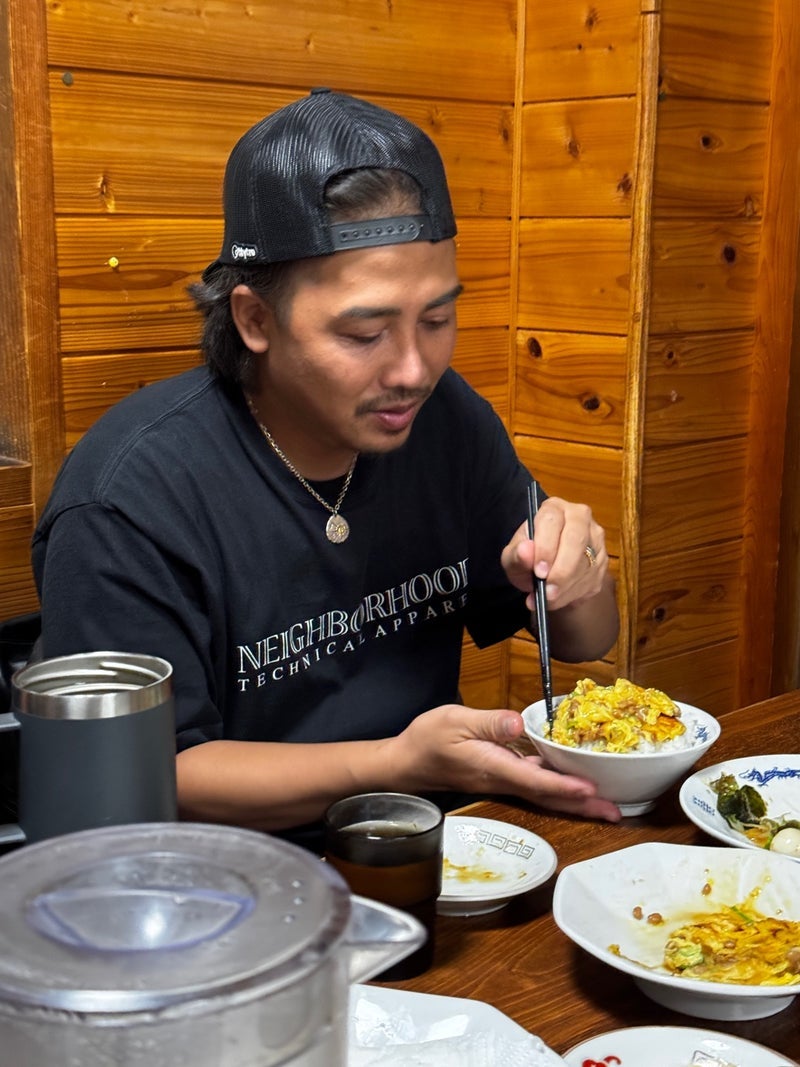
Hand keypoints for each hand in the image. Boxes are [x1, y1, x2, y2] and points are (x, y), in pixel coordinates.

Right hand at [384, 704, 620, 821]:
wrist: (407, 763)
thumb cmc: (428, 739)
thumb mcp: (454, 720)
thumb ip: (488, 722)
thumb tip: (518, 724)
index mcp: (493, 766)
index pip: (533, 778)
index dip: (562, 784)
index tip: (589, 789)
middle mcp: (503, 780)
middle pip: (548, 796)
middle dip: (582, 805)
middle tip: (616, 813)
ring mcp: (504, 782)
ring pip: (546, 795)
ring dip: (577, 802)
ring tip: (607, 807)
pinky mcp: (503, 777)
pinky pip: (538, 787)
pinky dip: (561, 789)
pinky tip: (576, 786)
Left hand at [501, 495, 607, 611]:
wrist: (544, 571)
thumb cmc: (528, 557)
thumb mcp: (513, 557)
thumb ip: (516, 555)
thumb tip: (525, 551)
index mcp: (553, 509)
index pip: (552, 520)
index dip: (546, 547)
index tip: (539, 571)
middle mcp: (579, 517)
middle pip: (576, 540)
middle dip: (561, 570)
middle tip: (547, 591)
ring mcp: (595, 537)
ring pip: (587, 563)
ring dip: (567, 587)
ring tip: (548, 599)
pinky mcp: (604, 559)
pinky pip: (594, 579)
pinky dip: (575, 594)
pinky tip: (560, 598)